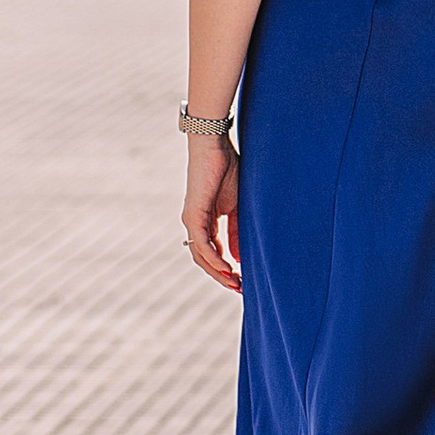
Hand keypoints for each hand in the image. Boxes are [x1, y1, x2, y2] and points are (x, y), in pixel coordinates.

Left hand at [183, 133, 241, 289]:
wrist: (213, 146)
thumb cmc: (226, 169)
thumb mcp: (236, 205)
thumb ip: (236, 231)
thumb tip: (239, 257)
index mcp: (204, 222)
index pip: (212, 253)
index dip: (226, 269)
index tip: (242, 281)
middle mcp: (194, 225)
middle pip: (204, 260)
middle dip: (222, 277)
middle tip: (240, 289)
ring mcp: (192, 221)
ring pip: (201, 256)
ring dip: (218, 272)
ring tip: (235, 283)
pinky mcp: (194, 215)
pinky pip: (202, 243)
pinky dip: (214, 258)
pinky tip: (227, 268)